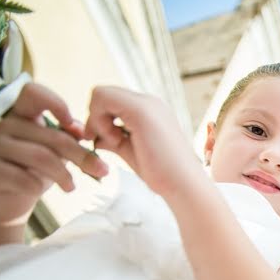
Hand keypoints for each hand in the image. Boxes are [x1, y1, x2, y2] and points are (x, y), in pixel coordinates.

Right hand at [0, 82, 107, 225]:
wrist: (3, 198)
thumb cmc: (30, 170)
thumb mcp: (51, 151)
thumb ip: (65, 138)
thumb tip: (81, 131)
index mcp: (22, 116)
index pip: (33, 93)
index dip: (56, 104)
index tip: (74, 127)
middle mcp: (6, 126)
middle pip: (53, 136)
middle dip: (82, 156)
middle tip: (101, 170)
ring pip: (42, 157)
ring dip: (64, 175)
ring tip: (71, 186)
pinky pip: (24, 178)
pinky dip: (38, 186)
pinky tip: (39, 190)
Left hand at [84, 86, 202, 199]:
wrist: (184, 186)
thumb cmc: (163, 175)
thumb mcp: (132, 152)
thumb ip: (114, 141)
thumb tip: (96, 139)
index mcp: (151, 112)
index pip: (112, 101)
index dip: (99, 118)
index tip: (103, 141)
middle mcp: (150, 102)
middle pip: (104, 94)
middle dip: (95, 117)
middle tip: (101, 141)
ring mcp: (147, 103)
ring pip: (101, 93)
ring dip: (96, 118)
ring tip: (112, 141)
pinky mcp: (140, 110)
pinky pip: (102, 98)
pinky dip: (98, 120)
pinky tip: (113, 139)